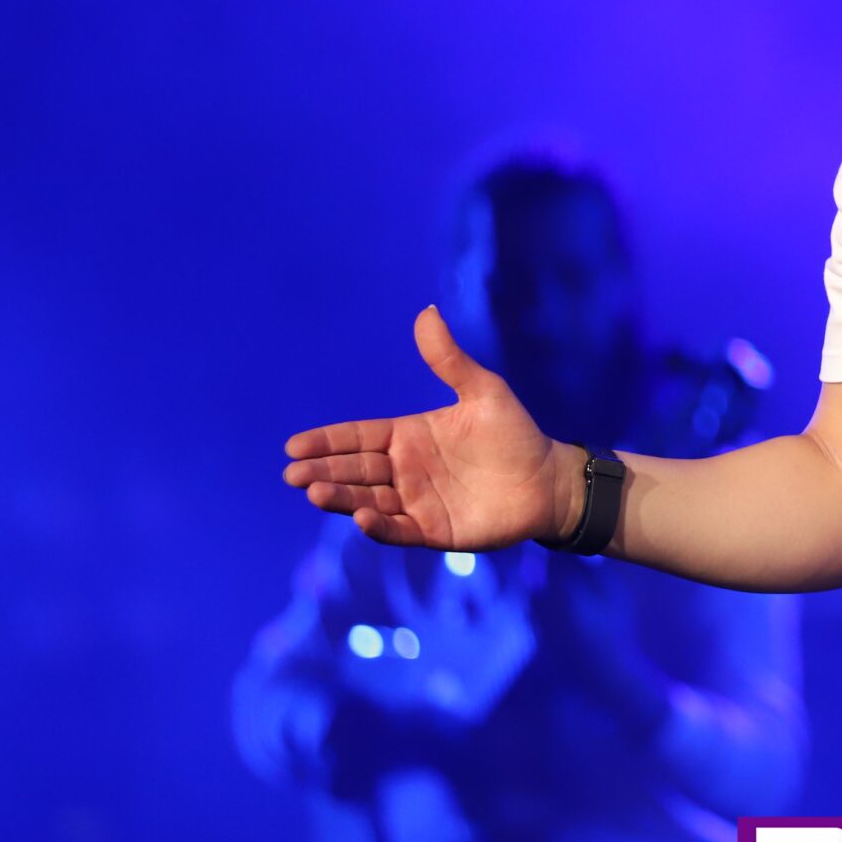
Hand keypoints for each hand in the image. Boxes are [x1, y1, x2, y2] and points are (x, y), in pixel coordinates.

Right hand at [283, 307, 578, 549]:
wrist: (548, 480)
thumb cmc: (514, 433)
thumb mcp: (483, 390)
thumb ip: (449, 359)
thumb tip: (426, 311)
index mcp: (409, 436)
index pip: (359, 437)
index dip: (327, 441)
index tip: (293, 445)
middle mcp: (406, 470)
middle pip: (355, 470)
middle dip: (322, 471)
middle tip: (292, 473)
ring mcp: (417, 502)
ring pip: (369, 500)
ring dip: (342, 498)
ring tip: (315, 492)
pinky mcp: (434, 530)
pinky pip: (400, 529)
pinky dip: (380, 526)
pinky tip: (362, 518)